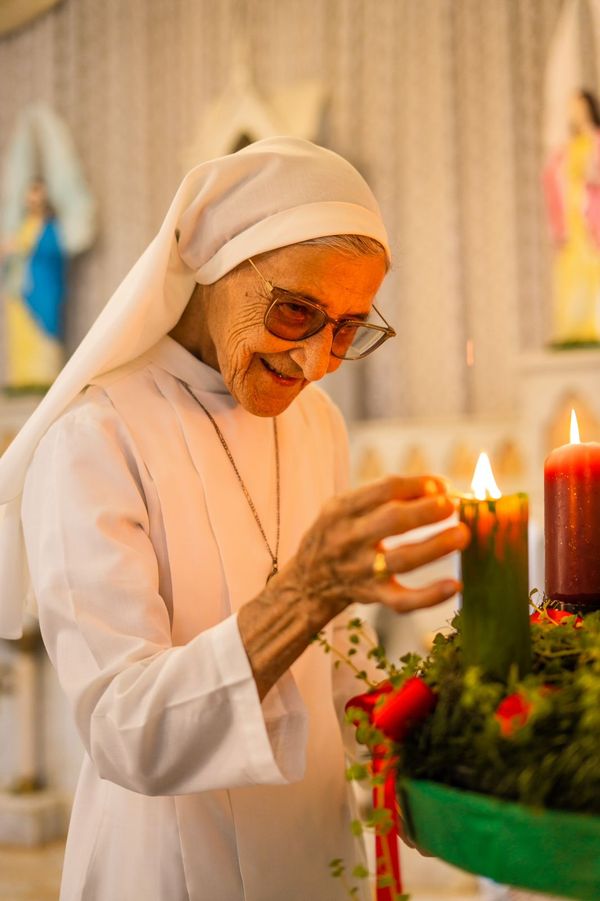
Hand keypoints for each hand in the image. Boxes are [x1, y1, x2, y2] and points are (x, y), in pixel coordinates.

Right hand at [287, 475, 469, 617]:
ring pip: (402, 559)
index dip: (417, 485)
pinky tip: (455, 586)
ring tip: (462, 534)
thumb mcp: (345, 506)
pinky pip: (402, 600)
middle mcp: (348, 539)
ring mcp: (360, 570)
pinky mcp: (372, 595)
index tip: (441, 485)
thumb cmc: (339, 532)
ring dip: (436, 546)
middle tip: (453, 505)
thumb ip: (383, 495)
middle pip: (392, 521)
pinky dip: (429, 596)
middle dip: (427, 511)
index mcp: (341, 509)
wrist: (307, 579)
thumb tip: (438, 488)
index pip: (383, 490)